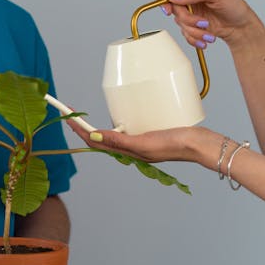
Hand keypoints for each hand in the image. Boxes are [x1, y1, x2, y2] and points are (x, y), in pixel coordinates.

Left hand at [68, 116, 197, 162]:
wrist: (198, 144)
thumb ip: (119, 141)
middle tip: (68, 112)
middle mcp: (129, 148)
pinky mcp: (147, 134)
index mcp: (126, 151)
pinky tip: (116, 116)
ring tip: (84, 117)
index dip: (78, 127)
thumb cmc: (174, 145)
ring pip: (109, 135)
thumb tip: (94, 136)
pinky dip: (113, 123)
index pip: (94, 139)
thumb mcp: (144, 143)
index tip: (66, 114)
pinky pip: (124, 130)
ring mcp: (137, 142)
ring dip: (94, 126)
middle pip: (98, 137)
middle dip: (81, 126)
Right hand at [155, 0, 257, 49]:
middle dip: (187, 18)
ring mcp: (187, 9)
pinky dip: (194, 37)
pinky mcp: (189, 23)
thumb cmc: (233, 5)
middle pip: (171, 6)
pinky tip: (206, 36)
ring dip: (194, 30)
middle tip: (201, 22)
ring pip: (178, 22)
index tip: (165, 5)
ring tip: (208, 31)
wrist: (239, 26)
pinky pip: (183, 32)